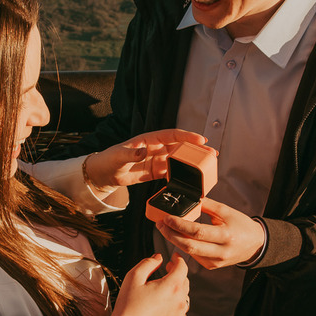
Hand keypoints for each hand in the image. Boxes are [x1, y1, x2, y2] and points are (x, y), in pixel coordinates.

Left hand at [82, 129, 208, 189]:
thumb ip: (131, 153)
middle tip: (212, 153)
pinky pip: (172, 173)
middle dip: (196, 149)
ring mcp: (157, 160)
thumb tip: (144, 151)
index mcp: (149, 140)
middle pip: (180, 147)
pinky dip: (182, 176)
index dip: (187, 137)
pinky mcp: (156, 172)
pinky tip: (191, 180)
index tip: (201, 140)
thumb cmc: (109, 160)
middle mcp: (156, 148)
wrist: (103, 174)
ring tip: (207, 166)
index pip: (172, 135)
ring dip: (193, 162)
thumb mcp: (119, 156)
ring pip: (179, 160)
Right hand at [93, 253, 189, 315]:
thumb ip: (148, 263)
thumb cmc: (129, 306)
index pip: (182, 267)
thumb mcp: (133, 277)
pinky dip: (176, 302)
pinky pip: (181, 308)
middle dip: (177, 272)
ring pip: (184, 295)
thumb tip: (158, 257)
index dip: (178, 259)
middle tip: (167, 269)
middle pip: (184, 280)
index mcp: (172, 286)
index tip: (174, 257)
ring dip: (177, 287)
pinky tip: (164, 302)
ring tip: (164, 286)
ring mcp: (180, 313)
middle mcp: (180, 299)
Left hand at [156, 197, 264, 270]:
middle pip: (189, 246)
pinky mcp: (212, 266)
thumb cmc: (242, 226)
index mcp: (226, 236)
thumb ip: (208, 206)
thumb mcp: (227, 211)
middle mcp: (221, 252)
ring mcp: (216, 262)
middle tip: (160, 224)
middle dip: (170, 235)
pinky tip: (178, 238)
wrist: (255, 245)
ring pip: (189, 252)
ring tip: (165, 229)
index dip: (180, 225)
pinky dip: (184, 247)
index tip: (167, 218)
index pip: (197, 232)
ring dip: (174, 240)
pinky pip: (194, 256)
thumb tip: (189, 199)